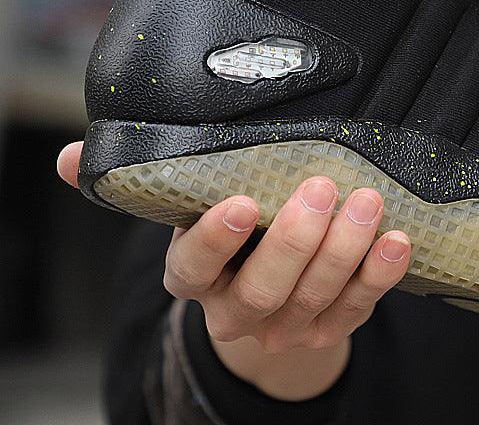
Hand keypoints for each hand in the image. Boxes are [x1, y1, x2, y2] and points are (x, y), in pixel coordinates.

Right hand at [56, 141, 411, 399]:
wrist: (263, 304)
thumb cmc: (226, 240)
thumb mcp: (181, 210)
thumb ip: (140, 183)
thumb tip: (73, 158)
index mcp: (194, 278)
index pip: (194, 268)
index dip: (217, 240)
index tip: (244, 202)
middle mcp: (236, 310)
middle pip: (264, 287)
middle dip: (295, 240)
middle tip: (319, 187)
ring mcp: (286, 326)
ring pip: (316, 298)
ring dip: (345, 250)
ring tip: (367, 200)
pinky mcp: (330, 328)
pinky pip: (358, 307)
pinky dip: (380, 275)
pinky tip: (397, 240)